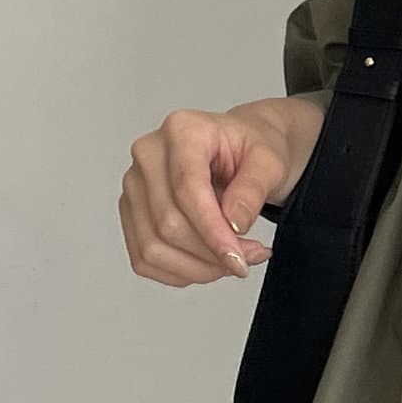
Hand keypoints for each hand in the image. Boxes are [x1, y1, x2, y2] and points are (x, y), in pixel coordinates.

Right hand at [118, 96, 323, 285]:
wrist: (242, 148)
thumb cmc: (252, 148)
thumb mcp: (270, 162)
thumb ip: (253, 190)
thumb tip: (234, 224)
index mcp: (182, 130)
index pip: (187, 190)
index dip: (213, 233)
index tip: (239, 259)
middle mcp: (149, 154)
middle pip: (168, 224)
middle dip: (212, 254)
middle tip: (249, 257)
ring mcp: (135, 184)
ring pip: (153, 247)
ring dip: (197, 268)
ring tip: (232, 259)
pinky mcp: (132, 211)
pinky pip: (144, 258)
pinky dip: (180, 272)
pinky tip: (207, 262)